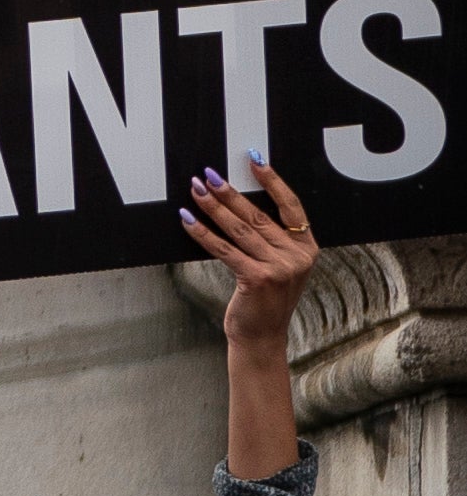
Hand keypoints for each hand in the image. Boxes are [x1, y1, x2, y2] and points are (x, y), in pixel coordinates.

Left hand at [182, 156, 316, 344]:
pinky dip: (202, 233)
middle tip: (209, 174)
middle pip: (258, 215)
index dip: (273, 181)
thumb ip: (271, 241)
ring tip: (196, 190)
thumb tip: (238, 204)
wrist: (261, 335)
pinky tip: (188, 219)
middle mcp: (297, 256)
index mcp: (306, 247)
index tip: (255, 160)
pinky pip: (224, 249)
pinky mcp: (257, 278)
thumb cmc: (265, 299)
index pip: (292, 205)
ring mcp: (279, 267)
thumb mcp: (280, 266)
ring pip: (239, 229)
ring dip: (213, 207)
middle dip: (230, 192)